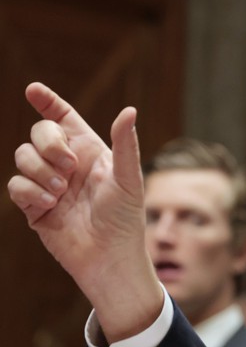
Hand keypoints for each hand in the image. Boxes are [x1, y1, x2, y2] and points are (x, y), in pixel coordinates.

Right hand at [7, 82, 162, 342]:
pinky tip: (50, 206)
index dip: (48, 101)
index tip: (33, 90)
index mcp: (89, 150)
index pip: (63, 117)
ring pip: (22, 157)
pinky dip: (31, 192)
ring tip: (61, 192)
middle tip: (68, 166)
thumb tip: (129, 110)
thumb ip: (125, 144)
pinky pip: (16, 185)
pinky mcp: (34, 205)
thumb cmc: (125, 218)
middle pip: (39, 132)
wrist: (108, 256)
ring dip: (40, 171)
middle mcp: (67, 163)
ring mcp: (48, 183)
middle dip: (48, 143)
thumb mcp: (128, 178)